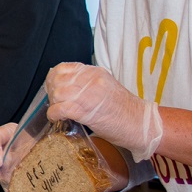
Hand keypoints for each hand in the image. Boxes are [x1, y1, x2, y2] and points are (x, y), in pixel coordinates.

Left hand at [46, 62, 162, 160]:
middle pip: (56, 80)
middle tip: (55, 103)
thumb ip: (85, 83)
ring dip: (53, 104)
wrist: (140, 124)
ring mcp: (89, 95)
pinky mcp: (87, 111)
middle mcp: (91, 80)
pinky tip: (57, 118)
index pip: (62, 68)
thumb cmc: (123, 110)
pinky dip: (54, 114)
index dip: (53, 79)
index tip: (53, 89)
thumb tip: (63, 86)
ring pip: (56, 94)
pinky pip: (60, 109)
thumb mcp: (104, 87)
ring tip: (58, 112)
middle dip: (51, 93)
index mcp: (94, 72)